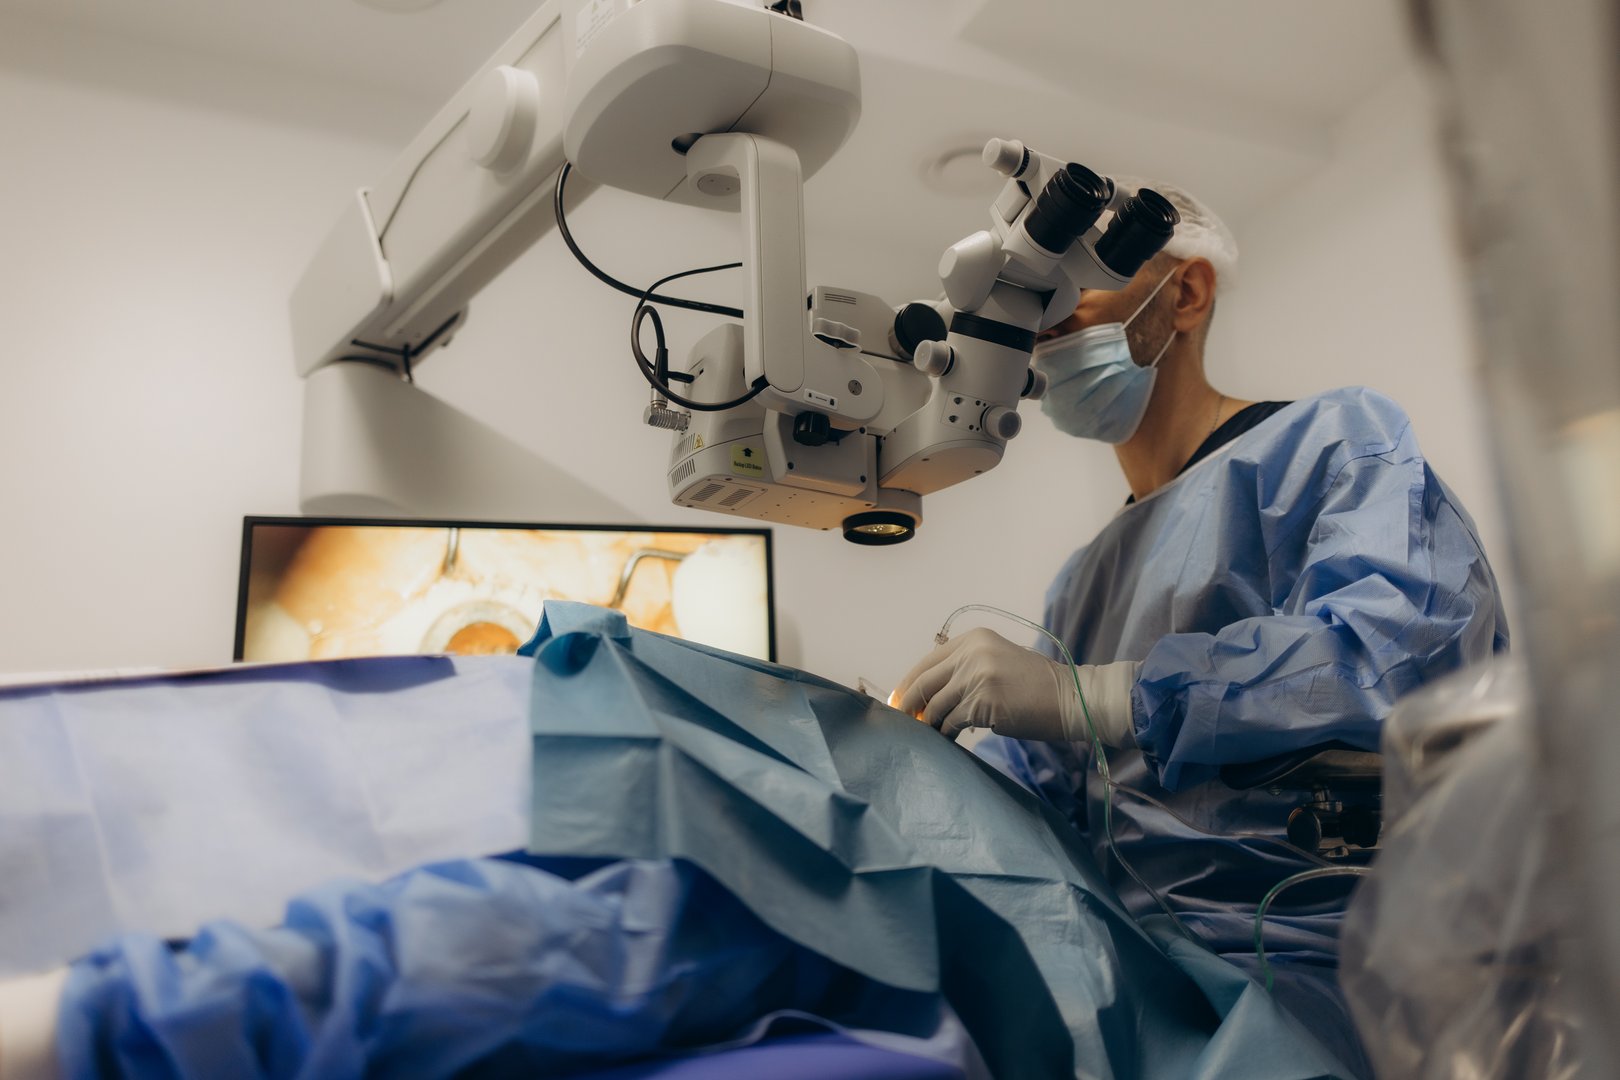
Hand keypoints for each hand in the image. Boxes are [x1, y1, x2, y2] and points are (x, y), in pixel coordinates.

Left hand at [893, 627, 1139, 745]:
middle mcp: (971, 653)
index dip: (908, 685)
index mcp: (973, 639)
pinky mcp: (982, 703)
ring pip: (936, 707)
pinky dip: (948, 733)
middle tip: (903, 723)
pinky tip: (951, 738)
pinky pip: (951, 723)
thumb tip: (928, 693)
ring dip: (931, 724)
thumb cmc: (1035, 685)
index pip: (927, 662)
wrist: (1071, 698)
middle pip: (924, 683)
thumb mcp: (996, 661)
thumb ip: (964, 668)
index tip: (898, 702)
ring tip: (932, 733)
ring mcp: (976, 677)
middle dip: (909, 706)